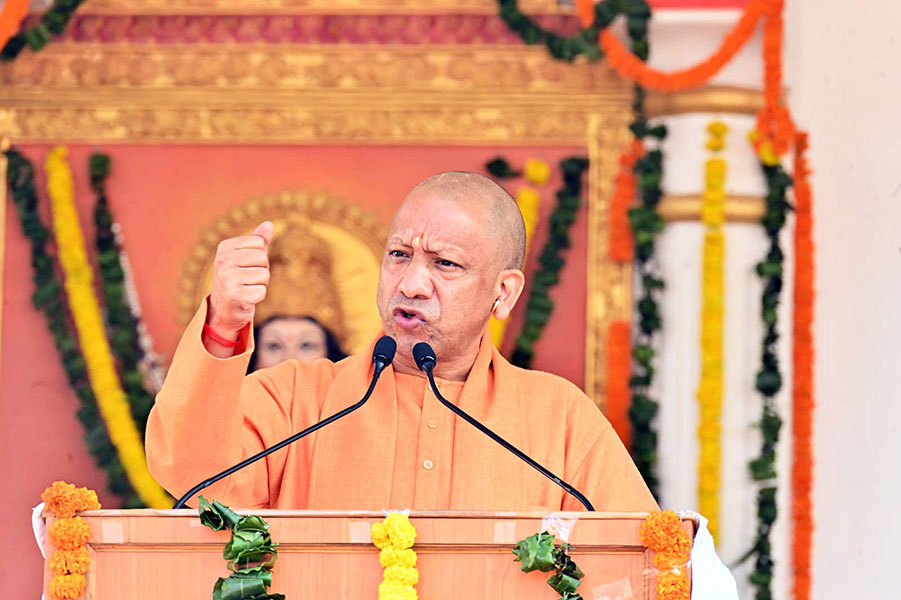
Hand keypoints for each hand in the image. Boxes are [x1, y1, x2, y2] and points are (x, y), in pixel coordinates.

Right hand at [207, 221, 273, 339]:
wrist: (223, 309)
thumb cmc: (237, 279)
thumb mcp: (244, 257)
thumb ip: (257, 241)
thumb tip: (269, 224)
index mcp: (225, 247)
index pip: (259, 242)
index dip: (260, 256)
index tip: (246, 265)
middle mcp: (223, 260)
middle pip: (263, 258)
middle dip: (261, 270)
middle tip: (247, 279)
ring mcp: (227, 278)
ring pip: (264, 275)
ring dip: (260, 284)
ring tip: (246, 288)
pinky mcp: (235, 295)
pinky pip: (262, 291)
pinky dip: (257, 297)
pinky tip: (245, 298)